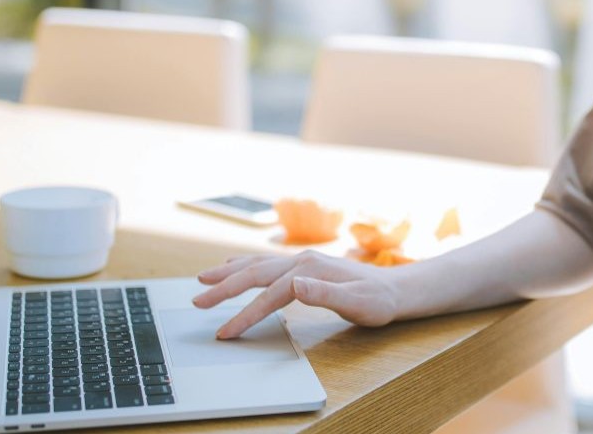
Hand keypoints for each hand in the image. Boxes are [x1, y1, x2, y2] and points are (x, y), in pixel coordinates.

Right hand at [192, 250, 401, 337]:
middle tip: (197, 302)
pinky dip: (243, 265)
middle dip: (224, 288)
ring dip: (228, 273)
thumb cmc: (377, 301)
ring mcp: (301, 260)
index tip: (226, 332)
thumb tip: (294, 284)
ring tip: (203, 280)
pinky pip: (265, 264)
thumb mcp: (357, 302)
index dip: (245, 314)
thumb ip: (325, 294)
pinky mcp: (302, 265)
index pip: (269, 294)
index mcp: (310, 269)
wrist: (394, 289)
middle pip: (254, 273)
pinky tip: (232, 267)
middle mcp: (301, 260)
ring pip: (256, 264)